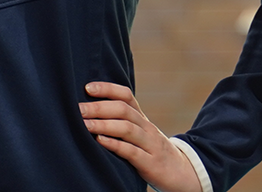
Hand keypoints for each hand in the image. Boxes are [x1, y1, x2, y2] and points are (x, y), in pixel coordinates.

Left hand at [81, 82, 201, 191]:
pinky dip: (115, 145)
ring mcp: (150, 145)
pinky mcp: (151, 163)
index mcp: (142, 119)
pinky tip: (100, 141)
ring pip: (127, 129)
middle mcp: (147, 128)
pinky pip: (132, 152)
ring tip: (84, 124)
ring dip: (104, 124)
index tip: (87, 87)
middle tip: (78, 109)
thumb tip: (91, 115)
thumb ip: (122, 124)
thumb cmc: (153, 153)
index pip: (127, 96)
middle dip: (99, 107)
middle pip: (124, 110)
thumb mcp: (141, 135)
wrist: (183, 173)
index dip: (108, 89)